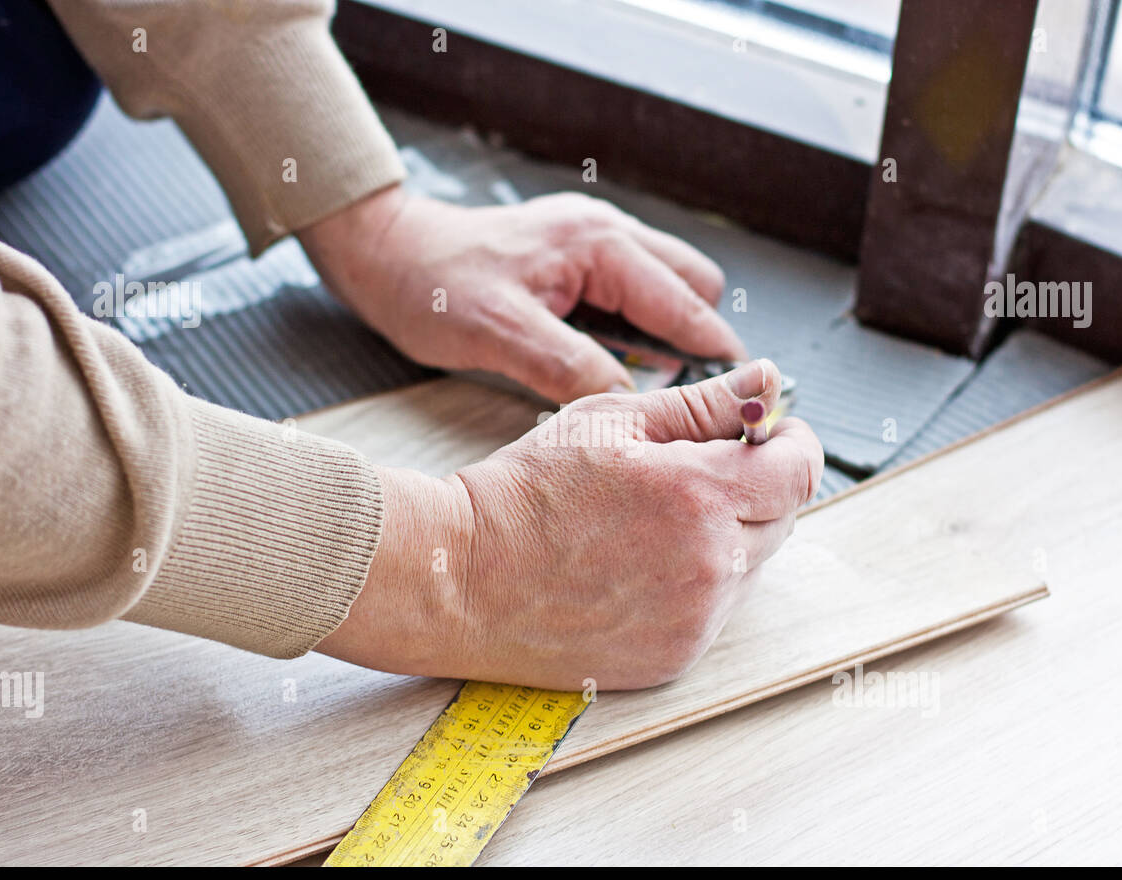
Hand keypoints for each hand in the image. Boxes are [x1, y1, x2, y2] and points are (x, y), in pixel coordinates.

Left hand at [297, 185, 746, 402]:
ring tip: (646, 387)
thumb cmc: (430, 285)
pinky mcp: (572, 261)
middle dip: (697, 339)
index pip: (686, 305)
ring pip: (664, 289)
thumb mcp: (498, 335)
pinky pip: (628, 294)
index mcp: (598, 245)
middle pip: (692, 288)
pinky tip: (609, 364)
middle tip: (683, 397)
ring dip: (664, 335)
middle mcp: (605, 235)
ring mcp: (590, 244)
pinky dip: (634, 330)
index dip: (716, 355)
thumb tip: (631, 403)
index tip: (739, 399)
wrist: (383, 253)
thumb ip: (569, 367)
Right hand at [317, 359, 823, 688]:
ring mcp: (694, 619)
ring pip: (751, 565)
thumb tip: (767, 379)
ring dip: (725, 537)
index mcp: (698, 494)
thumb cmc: (523, 494)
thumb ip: (702, 402)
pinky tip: (638, 566)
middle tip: (689, 474)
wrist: (461, 578)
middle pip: (783, 517)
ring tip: (651, 522)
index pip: (800, 468)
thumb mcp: (609, 419)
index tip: (767, 434)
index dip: (789, 443)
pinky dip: (696, 585)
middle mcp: (708, 565)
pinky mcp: (675, 656)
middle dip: (753, 487)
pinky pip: (717, 611)